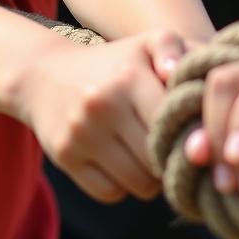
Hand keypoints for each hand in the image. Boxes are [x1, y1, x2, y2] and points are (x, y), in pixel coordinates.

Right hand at [17, 29, 185, 202]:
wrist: (43, 74)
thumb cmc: (110, 64)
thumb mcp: (143, 45)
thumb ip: (176, 51)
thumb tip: (195, 85)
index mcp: (128, 77)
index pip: (180, 129)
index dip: (191, 138)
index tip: (191, 136)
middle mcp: (102, 104)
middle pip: (161, 160)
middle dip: (168, 160)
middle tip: (165, 147)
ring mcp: (80, 132)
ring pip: (140, 184)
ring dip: (148, 178)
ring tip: (142, 154)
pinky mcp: (64, 155)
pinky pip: (111, 194)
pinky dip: (119, 186)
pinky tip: (116, 162)